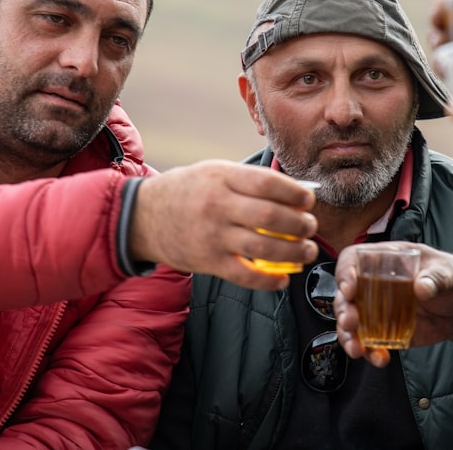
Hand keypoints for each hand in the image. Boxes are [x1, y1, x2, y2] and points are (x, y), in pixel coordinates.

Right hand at [129, 161, 317, 289]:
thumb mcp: (215, 172)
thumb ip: (250, 181)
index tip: (308, 199)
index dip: (295, 193)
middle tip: (310, 226)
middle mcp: (218, 206)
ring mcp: (213, 236)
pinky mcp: (208, 262)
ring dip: (294, 252)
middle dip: (300, 224)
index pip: (268, 183)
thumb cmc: (188, 191)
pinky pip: (244, 275)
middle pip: (271, 217)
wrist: (142, 217)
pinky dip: (268, 281)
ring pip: (263, 248)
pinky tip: (283, 278)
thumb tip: (296, 193)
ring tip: (307, 250)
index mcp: (222, 178)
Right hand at [333, 242, 452, 366]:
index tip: (349, 288)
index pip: (354, 259)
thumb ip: (437, 279)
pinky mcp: (384, 331)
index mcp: (386, 260)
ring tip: (357, 349)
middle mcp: (374, 283)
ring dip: (348, 336)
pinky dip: (369, 353)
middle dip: (343, 310)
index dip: (346, 272)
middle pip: (345, 294)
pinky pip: (368, 342)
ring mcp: (376, 309)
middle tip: (351, 322)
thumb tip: (422, 287)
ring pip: (350, 321)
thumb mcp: (449, 273)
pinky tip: (380, 359)